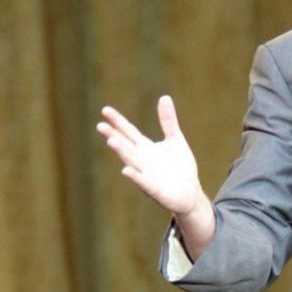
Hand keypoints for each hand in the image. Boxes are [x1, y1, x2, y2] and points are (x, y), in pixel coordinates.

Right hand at [97, 96, 208, 221]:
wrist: (190, 194)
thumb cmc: (180, 167)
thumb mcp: (175, 140)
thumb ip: (168, 121)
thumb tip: (164, 97)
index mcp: (145, 148)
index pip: (128, 132)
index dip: (117, 121)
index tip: (105, 110)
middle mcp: (142, 160)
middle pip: (126, 146)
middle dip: (114, 136)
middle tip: (101, 126)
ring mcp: (147, 175)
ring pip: (132, 162)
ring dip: (122, 152)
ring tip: (112, 141)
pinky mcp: (155, 190)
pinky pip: (144, 182)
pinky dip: (135, 177)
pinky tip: (126, 170)